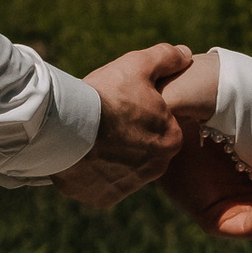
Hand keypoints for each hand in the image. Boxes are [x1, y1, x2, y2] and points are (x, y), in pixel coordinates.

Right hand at [50, 43, 193, 209]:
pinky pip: (101, 185)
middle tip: (105, 120)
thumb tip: (185, 54)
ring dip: (111, 156)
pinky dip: (92, 173)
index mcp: (171, 139)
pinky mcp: (103, 198)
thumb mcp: (138, 65)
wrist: (65, 128)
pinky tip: (81, 156)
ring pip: (122, 167)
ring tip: (90, 136)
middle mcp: (155, 168)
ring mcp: (129, 187)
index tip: (121, 103)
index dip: (140, 111)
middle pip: (143, 148)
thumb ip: (166, 58)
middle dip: (128, 136)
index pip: (160, 124)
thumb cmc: (105, 95)